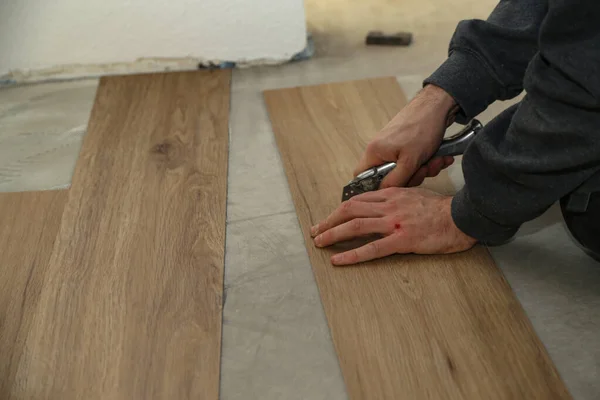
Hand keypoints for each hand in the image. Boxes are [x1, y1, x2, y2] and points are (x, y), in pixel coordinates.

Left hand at [310, 188, 476, 265]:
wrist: (462, 216)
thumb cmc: (442, 208)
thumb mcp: (416, 195)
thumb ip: (397, 199)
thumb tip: (381, 205)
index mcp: (392, 194)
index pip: (358, 200)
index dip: (340, 210)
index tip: (330, 218)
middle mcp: (389, 206)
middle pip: (350, 209)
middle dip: (329, 220)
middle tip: (316, 230)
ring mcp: (394, 223)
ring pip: (355, 226)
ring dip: (333, 234)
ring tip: (320, 243)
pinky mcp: (402, 240)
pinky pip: (372, 248)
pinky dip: (352, 255)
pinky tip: (339, 260)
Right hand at [355, 84, 457, 187]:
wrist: (439, 106)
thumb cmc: (421, 128)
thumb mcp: (410, 161)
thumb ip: (395, 181)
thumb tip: (382, 191)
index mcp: (374, 152)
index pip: (361, 177)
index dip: (373, 187)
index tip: (392, 188)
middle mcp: (381, 150)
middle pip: (388, 177)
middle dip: (411, 177)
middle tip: (424, 169)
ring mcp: (394, 148)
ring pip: (405, 171)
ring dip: (424, 169)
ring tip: (437, 159)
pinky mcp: (406, 146)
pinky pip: (413, 163)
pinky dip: (428, 162)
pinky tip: (440, 156)